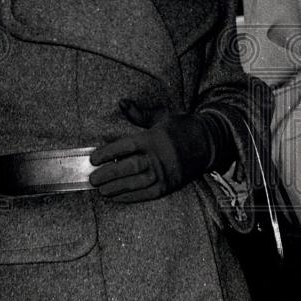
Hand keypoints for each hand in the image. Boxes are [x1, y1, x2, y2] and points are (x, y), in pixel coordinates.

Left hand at [89, 100, 228, 201]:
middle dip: (108, 174)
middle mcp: (158, 156)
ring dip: (116, 188)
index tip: (93, 159)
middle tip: (93, 179)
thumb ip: (139, 113)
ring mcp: (164, 173)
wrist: (207, 143)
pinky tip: (116, 197)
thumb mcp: (161, 116)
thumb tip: (122, 103)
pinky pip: (146, 193)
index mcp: (153, 138)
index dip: (107, 153)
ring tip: (101, 190)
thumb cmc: (181, 128)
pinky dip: (129, 196)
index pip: (125, 146)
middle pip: (128, 167)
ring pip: (135, 182)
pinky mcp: (169, 186)